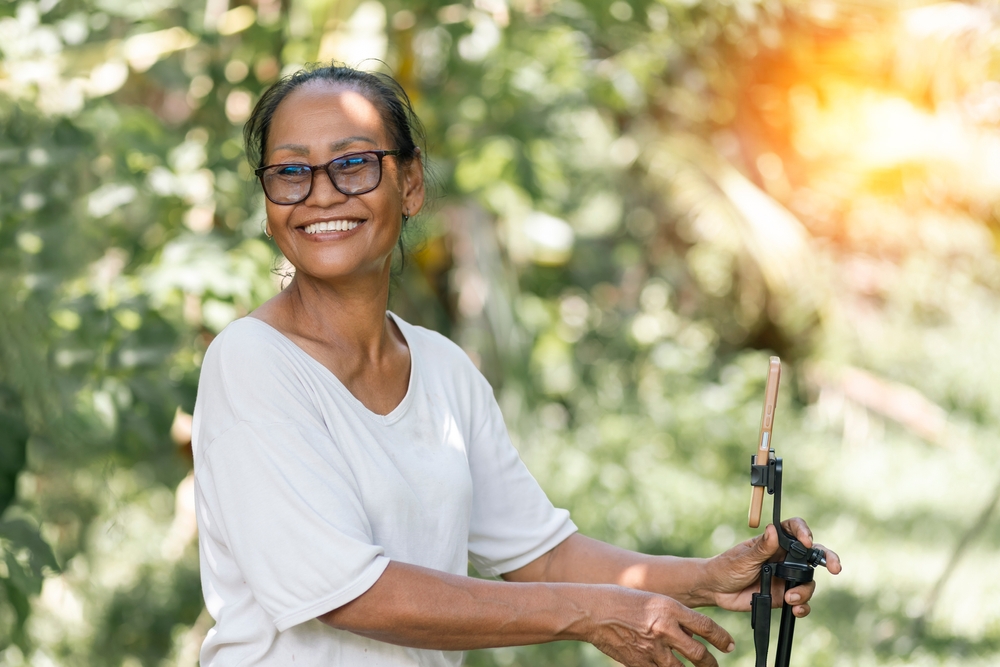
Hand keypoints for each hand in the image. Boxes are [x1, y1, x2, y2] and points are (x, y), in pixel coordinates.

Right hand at [584, 587, 734, 666]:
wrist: (594, 612)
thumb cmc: (622, 600)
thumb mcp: (653, 600)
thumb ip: (674, 616)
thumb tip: (692, 633)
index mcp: (669, 608)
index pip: (706, 626)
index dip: (722, 638)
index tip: (730, 645)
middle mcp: (664, 629)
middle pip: (698, 653)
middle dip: (710, 663)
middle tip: (714, 665)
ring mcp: (652, 649)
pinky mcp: (639, 663)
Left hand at [706, 518, 841, 617]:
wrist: (716, 590)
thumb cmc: (726, 567)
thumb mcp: (743, 558)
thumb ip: (761, 548)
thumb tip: (773, 530)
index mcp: (773, 542)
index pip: (794, 530)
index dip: (804, 532)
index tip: (806, 541)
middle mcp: (783, 558)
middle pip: (812, 555)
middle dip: (828, 559)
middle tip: (835, 567)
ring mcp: (785, 577)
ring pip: (808, 581)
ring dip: (805, 591)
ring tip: (790, 598)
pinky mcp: (783, 595)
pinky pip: (801, 600)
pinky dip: (803, 606)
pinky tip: (796, 609)